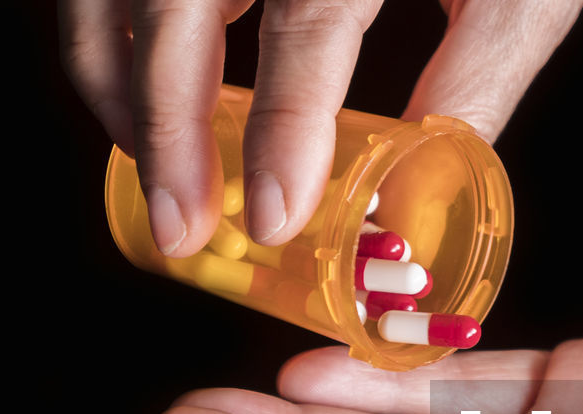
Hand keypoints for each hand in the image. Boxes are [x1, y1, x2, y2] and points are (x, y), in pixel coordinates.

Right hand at [59, 0, 582, 254]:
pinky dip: (116, 34)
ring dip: (123, 82)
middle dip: (168, 124)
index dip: (283, 124)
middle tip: (181, 225)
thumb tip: (410, 200)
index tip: (274, 217)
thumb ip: (466, 90)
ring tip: (162, 174)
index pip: (308, 19)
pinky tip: (151, 96)